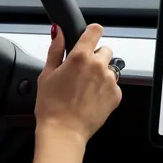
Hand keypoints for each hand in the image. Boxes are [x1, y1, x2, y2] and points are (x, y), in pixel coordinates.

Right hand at [35, 23, 122, 142]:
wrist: (64, 131)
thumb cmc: (51, 106)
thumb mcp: (47, 74)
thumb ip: (55, 49)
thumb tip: (58, 32)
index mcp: (80, 57)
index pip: (95, 31)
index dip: (91, 32)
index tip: (89, 36)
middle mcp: (98, 66)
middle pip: (104, 50)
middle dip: (95, 57)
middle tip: (81, 72)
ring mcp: (109, 80)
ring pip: (110, 68)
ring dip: (101, 74)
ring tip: (86, 89)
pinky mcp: (116, 95)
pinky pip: (114, 85)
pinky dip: (105, 89)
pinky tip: (91, 99)